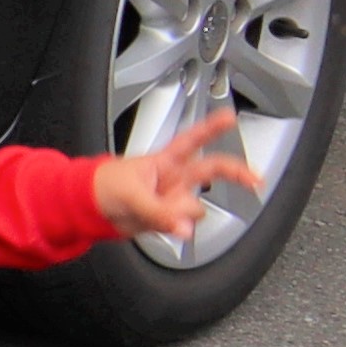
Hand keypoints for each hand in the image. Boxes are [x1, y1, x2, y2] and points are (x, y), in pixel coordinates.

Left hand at [87, 106, 261, 238]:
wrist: (90, 208)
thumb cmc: (104, 187)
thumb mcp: (129, 194)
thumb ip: (158, 213)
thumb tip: (184, 228)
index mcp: (163, 161)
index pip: (192, 140)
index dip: (212, 128)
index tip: (230, 117)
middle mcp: (175, 178)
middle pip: (212, 171)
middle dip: (236, 173)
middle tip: (255, 180)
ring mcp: (174, 199)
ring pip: (196, 208)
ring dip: (181, 214)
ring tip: (154, 213)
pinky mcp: (171, 219)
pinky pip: (185, 226)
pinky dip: (176, 229)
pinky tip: (161, 224)